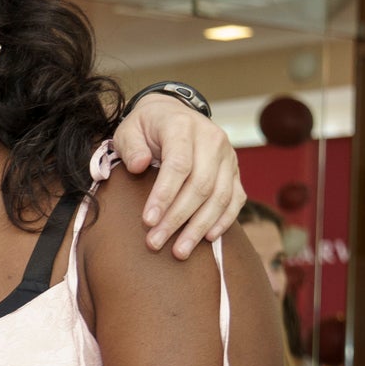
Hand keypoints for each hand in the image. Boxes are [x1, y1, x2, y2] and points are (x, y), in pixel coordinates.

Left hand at [113, 98, 241, 258]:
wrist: (172, 114)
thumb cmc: (146, 127)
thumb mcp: (129, 130)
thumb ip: (131, 146)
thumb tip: (139, 165)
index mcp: (183, 126)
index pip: (178, 165)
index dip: (164, 195)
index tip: (147, 221)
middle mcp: (212, 140)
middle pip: (200, 185)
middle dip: (177, 218)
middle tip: (155, 243)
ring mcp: (227, 156)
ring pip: (220, 196)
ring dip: (199, 226)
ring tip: (179, 251)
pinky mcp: (234, 170)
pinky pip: (236, 198)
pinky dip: (224, 219)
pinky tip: (208, 238)